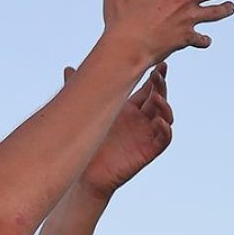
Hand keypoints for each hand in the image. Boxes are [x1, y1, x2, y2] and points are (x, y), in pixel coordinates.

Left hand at [72, 62, 173, 200]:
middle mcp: (140, 119)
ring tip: (158, 97)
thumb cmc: (86, 142)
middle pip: (158, 98)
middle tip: (157, 75)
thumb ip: (78, 90)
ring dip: (165, 106)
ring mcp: (146, 135)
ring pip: (165, 116)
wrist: (84, 172)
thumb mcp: (84, 112)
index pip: (148, 88)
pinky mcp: (148, 151)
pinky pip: (163, 139)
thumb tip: (68, 69)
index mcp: (129, 107)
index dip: (155, 76)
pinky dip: (165, 129)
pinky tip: (159, 121)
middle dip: (161, 85)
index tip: (157, 63)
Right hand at [102, 0, 233, 65]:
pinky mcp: (185, 39)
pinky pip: (200, 39)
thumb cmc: (120, 16)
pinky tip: (205, 40)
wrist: (127, 48)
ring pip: (215, 13)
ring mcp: (188, 20)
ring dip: (225, 9)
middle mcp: (185, 0)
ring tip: (231, 7)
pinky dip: (203, 40)